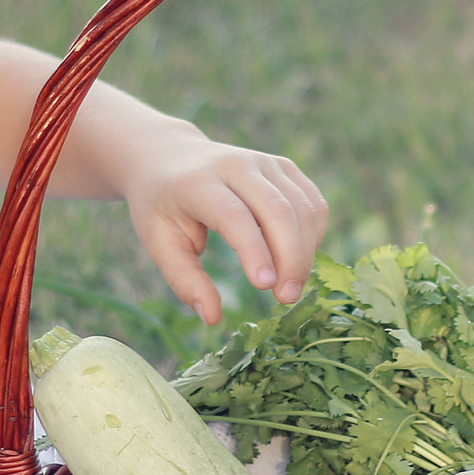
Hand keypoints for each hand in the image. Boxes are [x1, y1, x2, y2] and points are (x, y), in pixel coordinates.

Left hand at [120, 130, 328, 323]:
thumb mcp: (159, 243)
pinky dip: (314, 234)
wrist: (169, 156)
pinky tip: (299, 260)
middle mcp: (236, 164)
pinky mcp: (283, 167)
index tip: (265, 287)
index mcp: (199, 181)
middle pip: (277, 209)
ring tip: (291, 288)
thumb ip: (185, 280)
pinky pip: (312, 202)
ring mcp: (264, 162)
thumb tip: (212, 318)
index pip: (235, 215)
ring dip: (306, 252)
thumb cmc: (161, 206)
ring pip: (302, 207)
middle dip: (290, 257)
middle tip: (285, 298)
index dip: (254, 250)